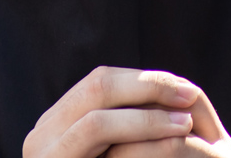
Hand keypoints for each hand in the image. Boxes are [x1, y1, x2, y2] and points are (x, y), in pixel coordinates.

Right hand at [23, 66, 230, 157]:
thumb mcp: (114, 152)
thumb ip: (124, 129)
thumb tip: (169, 91)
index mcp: (54, 126)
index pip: (101, 82)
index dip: (143, 80)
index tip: (182, 86)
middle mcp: (40, 135)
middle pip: (98, 84)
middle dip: (150, 85)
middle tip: (190, 94)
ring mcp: (42, 152)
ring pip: (98, 112)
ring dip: (149, 114)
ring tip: (187, 121)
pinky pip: (97, 130)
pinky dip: (140, 127)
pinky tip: (176, 139)